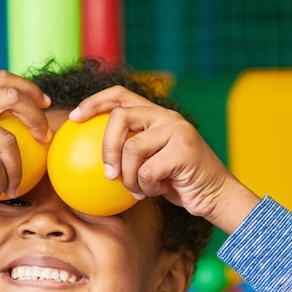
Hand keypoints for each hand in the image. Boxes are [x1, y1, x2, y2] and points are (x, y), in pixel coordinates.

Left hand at [69, 87, 257, 230]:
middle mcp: (167, 117)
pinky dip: (146, 187)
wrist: (216, 196)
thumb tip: (88, 157)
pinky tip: (157, 190)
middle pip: (120, 117)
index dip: (94, 102)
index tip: (75, 118)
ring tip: (138, 189)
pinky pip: (147, 170)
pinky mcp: (183, 150)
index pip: (120, 95)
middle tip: (108, 173)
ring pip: (132, 149)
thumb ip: (130, 152)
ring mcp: (177, 131)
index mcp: (156, 115)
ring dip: (129, 177)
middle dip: (107, 148)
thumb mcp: (149, 164)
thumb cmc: (179, 182)